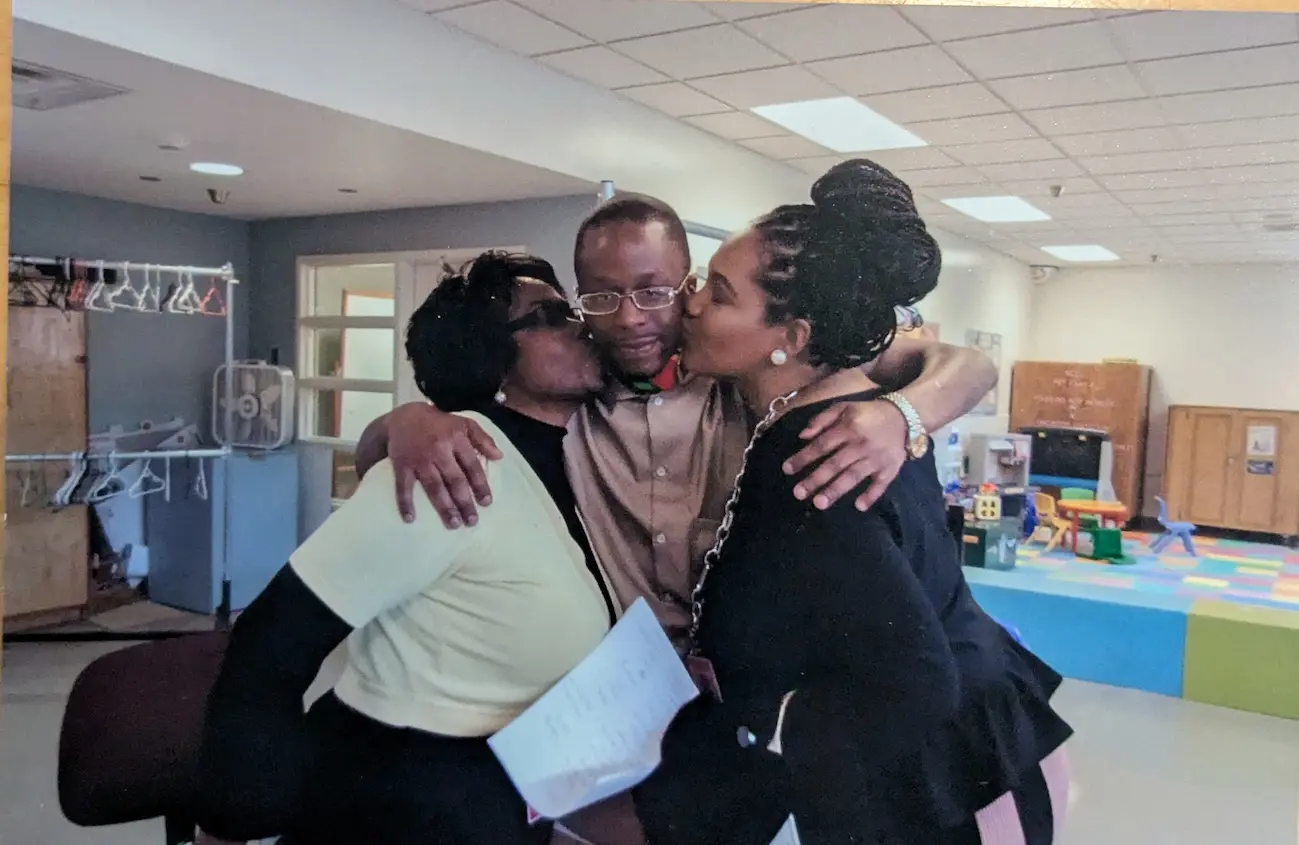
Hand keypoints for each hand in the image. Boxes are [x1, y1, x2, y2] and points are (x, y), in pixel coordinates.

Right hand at [387, 403, 502, 526]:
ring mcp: (419, 458)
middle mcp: (439, 450)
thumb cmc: (440, 424)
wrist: (404, 417)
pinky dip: (405, 502)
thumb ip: (483, 439)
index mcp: (456, 439)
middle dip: (464, 502)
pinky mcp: (401, 464)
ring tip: (454, 524)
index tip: (486, 503)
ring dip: (444, 507)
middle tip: (472, 521)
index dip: (480, 485)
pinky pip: (403, 486)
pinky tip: (410, 518)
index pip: (472, 465)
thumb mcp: (464, 423)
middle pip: (454, 480)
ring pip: (434, 486)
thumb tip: (499, 456)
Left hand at [782, 400, 907, 511]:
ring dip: (836, 490)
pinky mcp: (890, 468)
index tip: (787, 469)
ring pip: (853, 476)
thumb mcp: (843, 407)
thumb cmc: (867, 414)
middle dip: (815, 479)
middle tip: (798, 494)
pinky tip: (859, 506)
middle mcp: (860, 444)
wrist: (903, 416)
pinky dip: (871, 495)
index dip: (803, 457)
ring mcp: (876, 458)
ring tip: (819, 503)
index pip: (821, 445)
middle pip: (834, 464)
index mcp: (848, 428)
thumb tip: (802, 436)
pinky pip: (881, 484)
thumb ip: (822, 419)